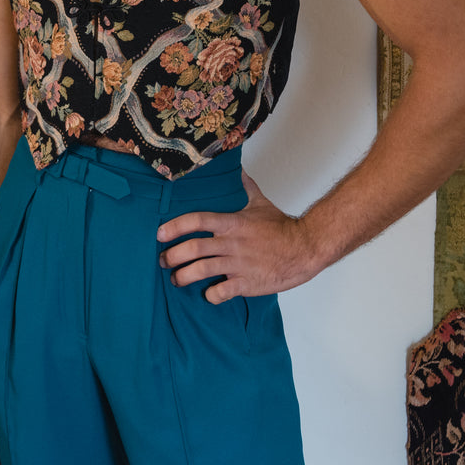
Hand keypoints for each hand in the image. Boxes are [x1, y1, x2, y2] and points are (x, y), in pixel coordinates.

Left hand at [156, 169, 320, 303]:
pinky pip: (222, 292)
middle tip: (163, 261)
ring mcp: (239, 264)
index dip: (175, 227)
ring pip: (202, 271)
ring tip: (175, 279)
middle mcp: (232, 243)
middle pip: (194, 248)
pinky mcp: (248, 284)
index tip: (159, 234)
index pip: (197, 220)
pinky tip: (207, 294)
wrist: (305, 248)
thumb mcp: (260, 203)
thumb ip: (246, 187)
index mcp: (232, 223)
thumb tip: (239, 169)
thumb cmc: (282, 227)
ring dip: (183, 277)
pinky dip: (211, 295)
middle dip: (173, 256)